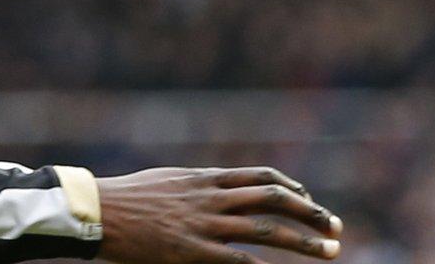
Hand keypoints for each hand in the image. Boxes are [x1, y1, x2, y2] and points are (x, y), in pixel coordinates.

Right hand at [97, 166, 342, 263]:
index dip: (292, 189)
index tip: (310, 202)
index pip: (264, 177)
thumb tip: (218, 186)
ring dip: (303, 242)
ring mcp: (205, 225)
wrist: (97, 212)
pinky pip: (238, 262)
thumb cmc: (128, 197)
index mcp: (208, 178)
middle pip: (275, 201)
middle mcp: (214, 197)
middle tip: (336, 228)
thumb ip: (199, 185)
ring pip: (267, 230)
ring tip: (330, 251)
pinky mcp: (192, 252)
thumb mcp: (170, 180)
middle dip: (311, 214)